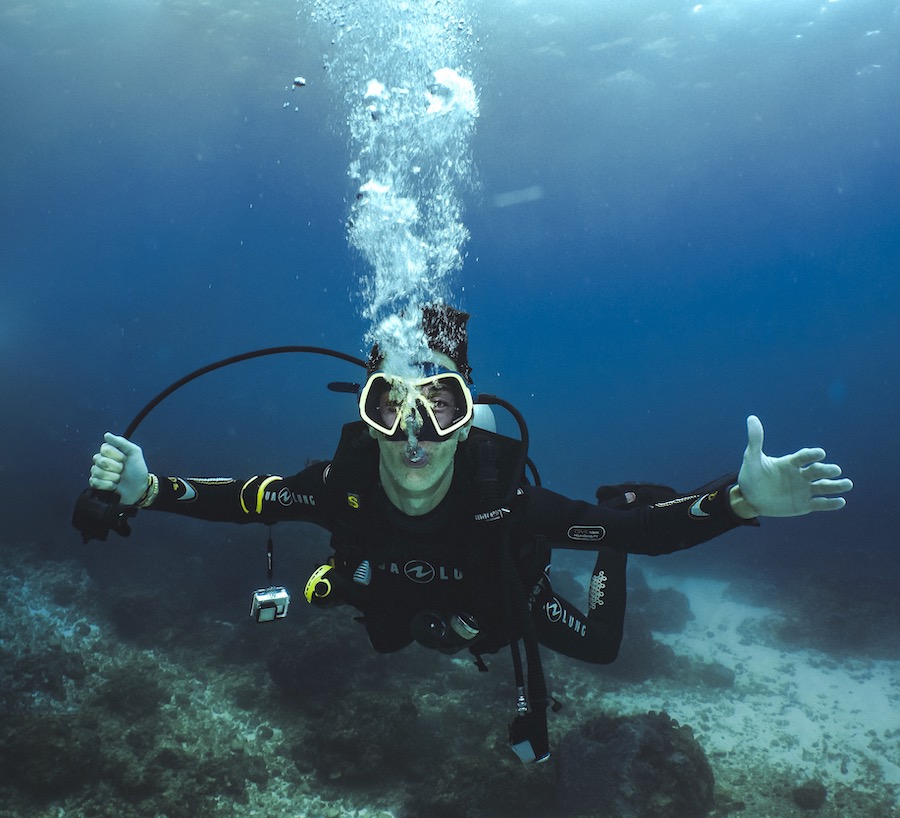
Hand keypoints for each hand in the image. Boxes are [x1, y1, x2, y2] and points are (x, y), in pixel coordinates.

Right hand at [89, 433, 149, 505]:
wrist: (139, 489)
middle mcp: (101, 460)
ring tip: (119, 479)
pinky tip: (114, 486)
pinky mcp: (96, 484)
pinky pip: (94, 482)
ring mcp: (97, 472)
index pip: (104, 448)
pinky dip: (107, 485)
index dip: (117, 455)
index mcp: (109, 452)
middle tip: (123, 470)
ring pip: (97, 472)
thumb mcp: (134, 453)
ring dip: (113, 477)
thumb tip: (106, 435)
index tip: (125, 459)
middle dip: (116, 467)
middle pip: (100, 460)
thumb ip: (122, 442)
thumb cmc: (137, 470)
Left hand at [732, 416, 852, 517]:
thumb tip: (751, 418)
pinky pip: (820, 504)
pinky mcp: (804, 505)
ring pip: (824, 487)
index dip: (811, 455)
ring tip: (848, 484)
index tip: (820, 453)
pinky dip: (830, 504)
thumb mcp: (751, 458)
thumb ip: (755, 440)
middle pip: (817, 471)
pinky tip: (840, 501)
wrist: (749, 498)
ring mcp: (804, 490)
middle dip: (827, 470)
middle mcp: (801, 475)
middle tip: (836, 470)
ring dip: (836, 485)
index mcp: (790, 463)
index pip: (803, 457)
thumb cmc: (751, 476)